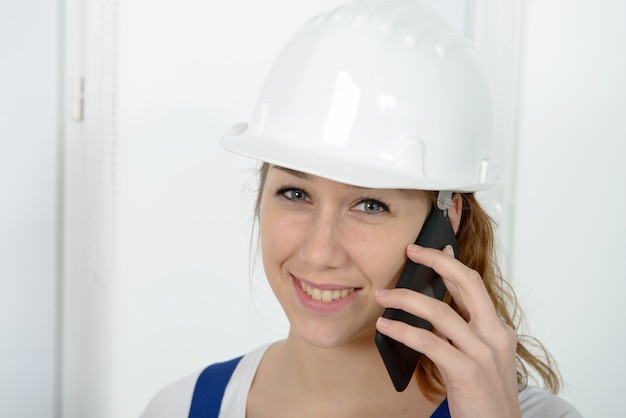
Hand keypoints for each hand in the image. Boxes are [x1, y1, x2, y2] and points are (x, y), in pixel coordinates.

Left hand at [375, 244, 520, 417]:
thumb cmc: (484, 397)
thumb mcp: (476, 358)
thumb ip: (457, 334)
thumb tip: (426, 311)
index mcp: (497, 330)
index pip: (474, 285)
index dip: (450, 264)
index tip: (429, 250)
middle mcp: (494, 335)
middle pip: (467, 282)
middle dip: (437, 261)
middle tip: (410, 251)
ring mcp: (483, 352)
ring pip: (441, 311)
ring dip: (406, 298)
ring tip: (382, 295)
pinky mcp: (467, 371)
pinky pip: (429, 342)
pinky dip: (403, 330)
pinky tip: (385, 326)